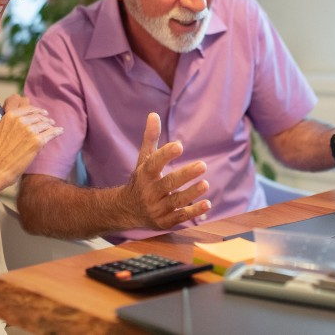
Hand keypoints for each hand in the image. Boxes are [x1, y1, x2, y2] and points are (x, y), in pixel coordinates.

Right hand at [0, 96, 62, 189]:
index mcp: (10, 116)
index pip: (27, 107)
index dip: (35, 109)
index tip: (40, 112)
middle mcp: (21, 121)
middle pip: (38, 115)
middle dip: (44, 117)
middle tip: (48, 120)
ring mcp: (30, 131)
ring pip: (45, 123)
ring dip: (50, 124)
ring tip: (52, 126)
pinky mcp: (37, 142)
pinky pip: (51, 133)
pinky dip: (57, 131)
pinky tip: (59, 131)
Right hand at [123, 113, 210, 229]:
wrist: (126, 210)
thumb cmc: (140, 180)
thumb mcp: (143, 160)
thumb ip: (150, 138)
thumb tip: (153, 114)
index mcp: (144, 174)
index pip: (155, 163)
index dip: (166, 154)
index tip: (179, 146)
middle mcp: (149, 192)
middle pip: (168, 183)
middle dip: (185, 175)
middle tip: (203, 165)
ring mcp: (157, 208)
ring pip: (176, 201)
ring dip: (191, 193)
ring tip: (205, 184)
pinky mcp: (165, 221)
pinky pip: (180, 216)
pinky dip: (194, 211)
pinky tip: (207, 203)